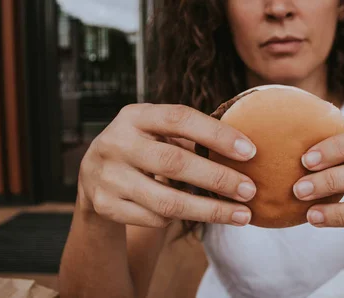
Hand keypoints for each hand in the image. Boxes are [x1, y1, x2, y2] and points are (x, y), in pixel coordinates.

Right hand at [77, 103, 257, 227]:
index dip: (216, 134)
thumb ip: (191, 135)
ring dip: (210, 210)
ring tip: (242, 215)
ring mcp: (108, 176)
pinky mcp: (105, 205)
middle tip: (250, 190)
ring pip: (166, 201)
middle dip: (218, 179)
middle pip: (174, 163)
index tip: (250, 151)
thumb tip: (245, 152)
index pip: (179, 119)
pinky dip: (181, 218)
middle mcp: (116, 143)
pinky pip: (154, 218)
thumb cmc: (143, 148)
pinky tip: (199, 213)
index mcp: (135, 116)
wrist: (93, 176)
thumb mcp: (158, 131)